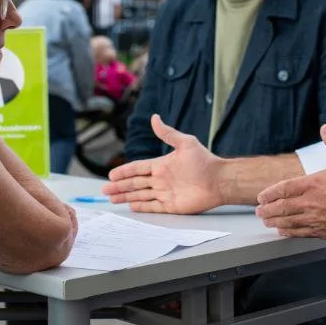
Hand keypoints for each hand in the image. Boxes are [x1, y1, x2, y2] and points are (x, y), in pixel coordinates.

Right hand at [102, 114, 225, 213]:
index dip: (124, 171)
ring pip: (141, 195)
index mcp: (162, 165)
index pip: (138, 168)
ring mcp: (165, 193)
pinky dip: (141, 207)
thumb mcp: (186, 143)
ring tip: (112, 199)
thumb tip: (154, 117)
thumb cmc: (205, 161)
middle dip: (120, 186)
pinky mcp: (172, 205)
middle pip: (135, 183)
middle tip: (105, 190)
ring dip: (126, 197)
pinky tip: (131, 206)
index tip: (111, 175)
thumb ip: (167, 133)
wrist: (220, 180)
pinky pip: (152, 206)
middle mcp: (161, 179)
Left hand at [256, 125, 325, 240]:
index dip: (270, 192)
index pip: (284, 188)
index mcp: (314, 184)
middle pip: (281, 207)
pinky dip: (289, 232)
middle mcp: (310, 202)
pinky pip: (300, 233)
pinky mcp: (323, 232)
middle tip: (259, 211)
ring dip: (274, 221)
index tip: (262, 196)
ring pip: (288, 221)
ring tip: (266, 221)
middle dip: (268, 209)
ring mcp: (315, 219)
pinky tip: (283, 232)